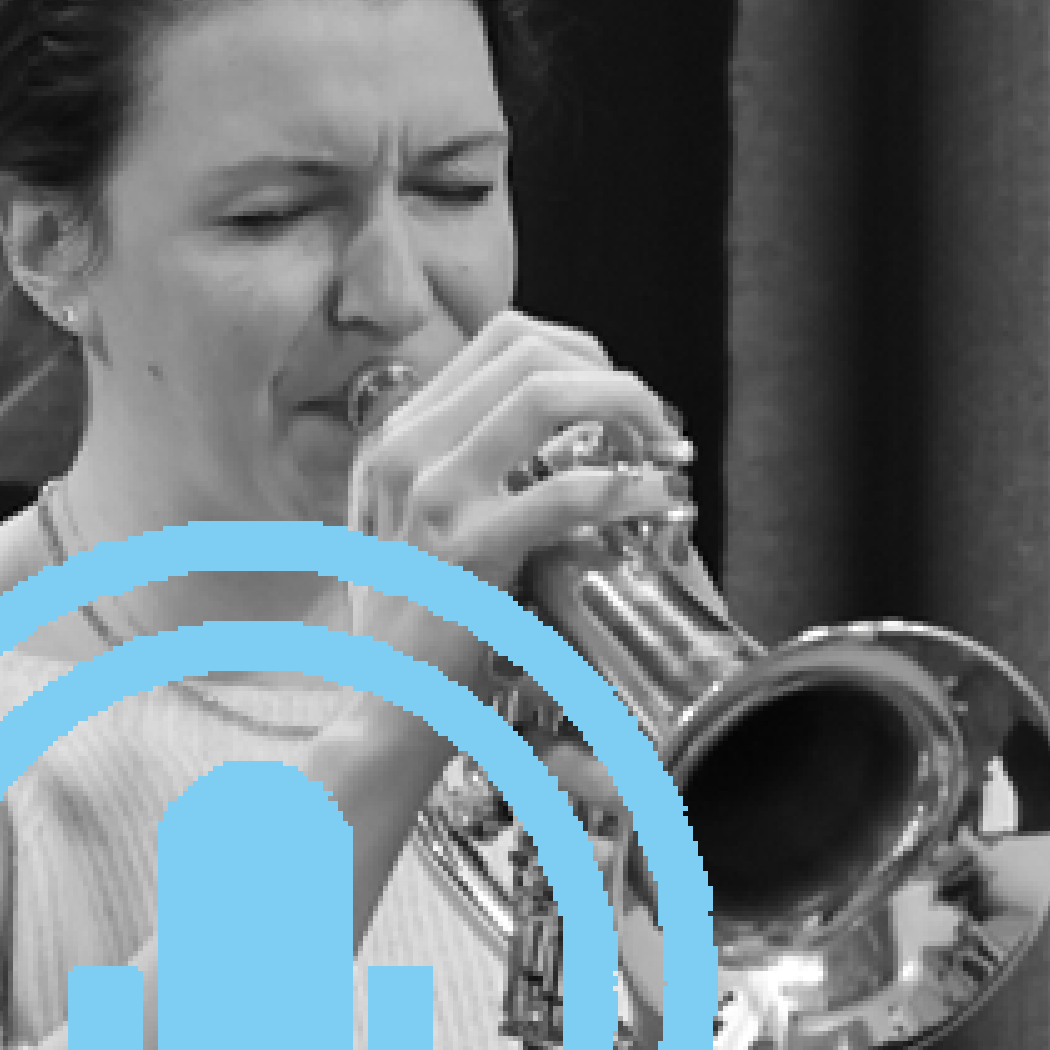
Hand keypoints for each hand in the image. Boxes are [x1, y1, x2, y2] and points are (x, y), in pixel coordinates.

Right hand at [345, 311, 693, 692]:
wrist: (385, 709)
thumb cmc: (416, 630)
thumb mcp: (416, 529)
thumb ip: (462, 471)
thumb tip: (547, 434)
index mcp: (398, 436)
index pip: (503, 340)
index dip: (581, 354)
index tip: (620, 400)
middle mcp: (406, 450)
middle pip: (529, 351)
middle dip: (612, 377)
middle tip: (655, 426)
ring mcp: (433, 495)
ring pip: (547, 394)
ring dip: (625, 409)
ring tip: (663, 452)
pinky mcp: (468, 547)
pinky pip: (567, 490)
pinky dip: (627, 486)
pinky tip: (654, 500)